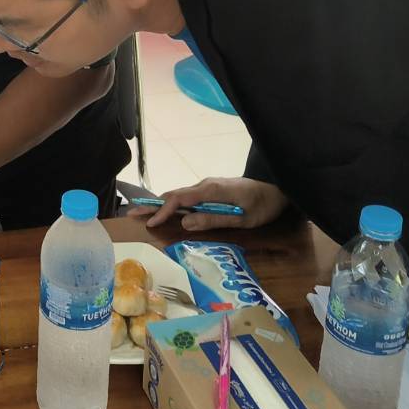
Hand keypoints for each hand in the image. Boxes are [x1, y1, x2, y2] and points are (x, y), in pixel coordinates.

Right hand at [129, 177, 288, 231]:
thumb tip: (185, 223)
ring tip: (141, 212)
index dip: (163, 211)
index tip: (150, 224)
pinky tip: (163, 211)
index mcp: (211, 190)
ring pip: (178, 195)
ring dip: (160, 204)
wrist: (277, 190)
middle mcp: (205, 185)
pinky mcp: (210, 191)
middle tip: (131, 213)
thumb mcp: (241, 217)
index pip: (180, 199)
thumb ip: (213, 219)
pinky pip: (187, 197)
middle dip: (152, 204)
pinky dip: (172, 204)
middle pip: (173, 195)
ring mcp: (207, 187)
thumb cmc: (262, 205)